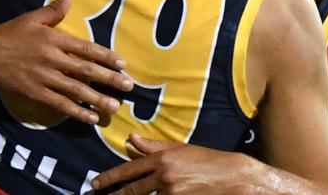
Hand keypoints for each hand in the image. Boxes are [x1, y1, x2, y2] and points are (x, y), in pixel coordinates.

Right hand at [0, 0, 133, 124]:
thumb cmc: (8, 34)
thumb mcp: (31, 18)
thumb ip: (53, 10)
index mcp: (54, 39)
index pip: (87, 49)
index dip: (106, 57)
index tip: (122, 64)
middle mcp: (52, 59)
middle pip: (86, 71)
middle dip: (109, 79)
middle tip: (129, 86)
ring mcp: (44, 78)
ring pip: (76, 91)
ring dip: (98, 99)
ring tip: (115, 106)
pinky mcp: (35, 94)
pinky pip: (60, 105)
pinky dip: (77, 112)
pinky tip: (91, 118)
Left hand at [92, 133, 257, 193]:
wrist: (231, 177)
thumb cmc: (206, 161)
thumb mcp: (179, 149)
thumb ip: (154, 145)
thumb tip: (131, 137)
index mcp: (162, 159)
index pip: (130, 169)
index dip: (110, 178)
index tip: (96, 183)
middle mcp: (164, 176)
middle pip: (132, 191)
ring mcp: (171, 193)